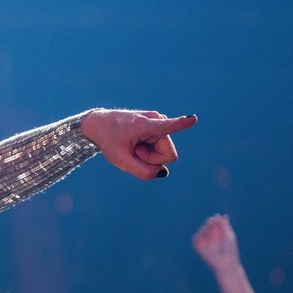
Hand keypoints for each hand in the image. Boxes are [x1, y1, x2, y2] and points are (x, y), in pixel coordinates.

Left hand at [80, 109, 195, 179]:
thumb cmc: (109, 141)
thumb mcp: (120, 161)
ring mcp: (159, 121)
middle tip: (133, 150)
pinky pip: (160, 148)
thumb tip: (164, 172)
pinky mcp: (159, 126)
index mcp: (146, 125)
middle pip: (167, 156)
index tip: (193, 119)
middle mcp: (157, 119)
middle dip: (150, 159)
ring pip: (164, 154)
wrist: (100, 125)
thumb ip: (142, 171)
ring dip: (148, 155)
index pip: (168, 126)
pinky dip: (147, 151)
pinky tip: (137, 143)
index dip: (181, 124)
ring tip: (133, 145)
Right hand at [192, 214, 240, 272]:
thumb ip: (224, 226)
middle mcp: (211, 237)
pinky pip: (195, 240)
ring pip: (201, 231)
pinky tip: (203, 233)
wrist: (227, 262)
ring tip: (209, 226)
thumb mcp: (229, 236)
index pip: (215, 223)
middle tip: (212, 221)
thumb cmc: (230, 250)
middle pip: (207, 226)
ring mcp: (205, 242)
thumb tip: (219, 215)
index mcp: (219, 233)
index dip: (215, 220)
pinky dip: (198, 236)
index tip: (217, 218)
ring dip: (204, 228)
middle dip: (209, 222)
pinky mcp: (199, 248)